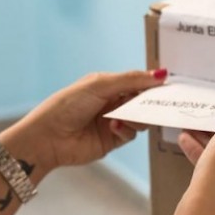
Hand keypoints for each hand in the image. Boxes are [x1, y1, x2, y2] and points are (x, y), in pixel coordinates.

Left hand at [0, 70, 166, 172]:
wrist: (48, 138)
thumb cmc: (66, 105)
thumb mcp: (99, 85)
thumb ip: (131, 79)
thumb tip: (161, 73)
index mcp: (107, 85)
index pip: (137, 82)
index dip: (151, 84)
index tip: (167, 86)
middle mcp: (112, 103)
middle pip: (142, 102)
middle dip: (149, 102)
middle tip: (158, 104)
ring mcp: (113, 122)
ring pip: (140, 119)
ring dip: (136, 118)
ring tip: (124, 117)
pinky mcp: (112, 140)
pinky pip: (130, 134)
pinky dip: (126, 130)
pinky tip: (113, 127)